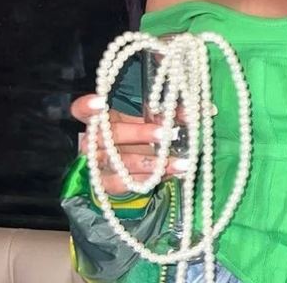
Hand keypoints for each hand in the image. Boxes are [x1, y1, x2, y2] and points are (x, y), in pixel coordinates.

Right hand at [70, 92, 216, 196]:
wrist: (128, 169)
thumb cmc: (139, 133)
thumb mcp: (149, 119)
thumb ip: (168, 112)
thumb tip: (206, 108)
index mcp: (99, 118)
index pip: (80, 110)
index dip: (87, 107)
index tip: (102, 102)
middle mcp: (93, 141)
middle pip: (106, 135)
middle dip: (138, 133)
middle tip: (165, 133)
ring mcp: (97, 165)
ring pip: (117, 163)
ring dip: (149, 161)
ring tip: (179, 162)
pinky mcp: (106, 185)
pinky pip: (123, 184)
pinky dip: (148, 179)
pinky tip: (170, 174)